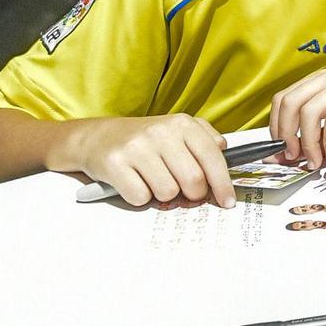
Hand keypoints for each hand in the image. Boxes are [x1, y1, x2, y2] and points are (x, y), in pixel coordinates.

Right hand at [52, 113, 233, 207]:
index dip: (223, 184)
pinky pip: (141, 198)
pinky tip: (136, 183)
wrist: (98, 137)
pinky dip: (140, 197)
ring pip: (168, 192)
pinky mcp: (115, 164)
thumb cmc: (145, 140)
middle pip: (193, 181)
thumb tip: (225, 154)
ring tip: (154, 181)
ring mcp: (137, 147)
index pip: (212, 157)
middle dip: (192, 194)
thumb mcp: (177, 130)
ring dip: (164, 195)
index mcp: (182, 123)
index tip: (227, 201)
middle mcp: (160, 132)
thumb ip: (205, 140)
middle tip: (184, 192)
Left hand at [268, 69, 325, 167]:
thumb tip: (272, 157)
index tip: (281, 152)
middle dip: (287, 134)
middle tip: (295, 158)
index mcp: (321, 82)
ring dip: (308, 143)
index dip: (275, 127)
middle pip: (289, 101)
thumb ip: (303, 145)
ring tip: (316, 161)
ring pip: (309, 111)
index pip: (282, 98)